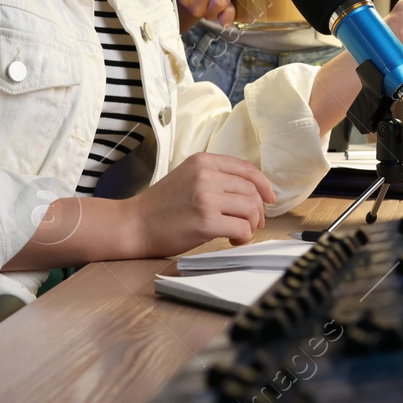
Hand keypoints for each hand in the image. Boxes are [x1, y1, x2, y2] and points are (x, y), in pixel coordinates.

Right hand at [128, 152, 275, 255]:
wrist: (134, 224)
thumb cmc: (160, 207)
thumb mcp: (187, 178)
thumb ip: (214, 177)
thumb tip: (249, 190)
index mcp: (203, 161)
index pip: (247, 169)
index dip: (263, 186)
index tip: (269, 199)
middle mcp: (206, 175)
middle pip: (252, 190)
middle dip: (258, 211)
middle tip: (252, 223)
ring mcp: (206, 197)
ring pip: (251, 209)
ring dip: (251, 224)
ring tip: (240, 232)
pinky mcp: (206, 221)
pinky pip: (242, 228)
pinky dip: (243, 237)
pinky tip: (232, 240)